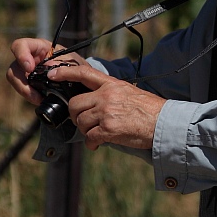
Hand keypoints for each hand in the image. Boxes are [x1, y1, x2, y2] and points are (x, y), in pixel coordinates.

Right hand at [6, 38, 86, 103]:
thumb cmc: (76, 66)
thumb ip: (62, 65)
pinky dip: (31, 96)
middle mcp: (29, 58)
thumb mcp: (73, 62)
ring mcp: (27, 72)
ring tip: (39, 99)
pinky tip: (40, 100)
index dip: (21, 55)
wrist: (81, 79)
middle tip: (34, 93)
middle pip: (14, 67)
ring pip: (16, 81)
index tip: (30, 68)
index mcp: (39, 47)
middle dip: (21, 82)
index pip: (21, 45)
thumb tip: (49, 72)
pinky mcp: (29, 84)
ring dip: (25, 92)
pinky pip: (24, 90)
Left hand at [47, 63, 165, 150]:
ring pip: (81, 122)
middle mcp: (106, 96)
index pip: (84, 73)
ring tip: (97, 133)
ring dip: (86, 130)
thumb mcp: (128, 92)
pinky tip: (99, 143)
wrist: (163, 122)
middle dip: (76, 115)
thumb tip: (94, 102)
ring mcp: (106, 112)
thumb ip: (110, 93)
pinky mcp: (108, 129)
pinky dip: (92, 143)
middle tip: (84, 121)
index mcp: (111, 84)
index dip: (65, 72)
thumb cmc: (149, 110)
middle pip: (75, 104)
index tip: (53, 74)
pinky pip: (90, 137)